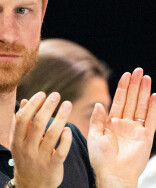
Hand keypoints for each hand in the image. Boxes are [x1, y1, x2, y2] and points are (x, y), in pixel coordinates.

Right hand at [10, 92, 71, 187]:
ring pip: (52, 134)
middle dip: (48, 107)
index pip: (23, 118)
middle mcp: (28, 149)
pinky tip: (68, 129)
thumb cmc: (25, 158)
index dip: (32, 104)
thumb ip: (21, 122)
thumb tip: (25, 101)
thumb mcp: (18, 141)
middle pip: (38, 124)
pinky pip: (61, 151)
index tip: (42, 94)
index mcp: (17, 141)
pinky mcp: (53, 166)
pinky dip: (66, 139)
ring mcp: (40, 158)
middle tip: (56, 95)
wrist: (30, 186)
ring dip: (61, 117)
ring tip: (67, 104)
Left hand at [88, 68, 155, 187]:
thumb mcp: (95, 135)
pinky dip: (153, 109)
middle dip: (134, 85)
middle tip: (139, 71)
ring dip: (144, 92)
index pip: (118, 100)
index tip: (126, 74)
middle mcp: (124, 122)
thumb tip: (99, 103)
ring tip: (146, 78)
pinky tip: (154, 97)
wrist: (112, 175)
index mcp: (111, 121)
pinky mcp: (145, 137)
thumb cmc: (100, 158)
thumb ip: (97, 119)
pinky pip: (151, 120)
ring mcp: (135, 129)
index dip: (122, 87)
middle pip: (131, 100)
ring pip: (141, 106)